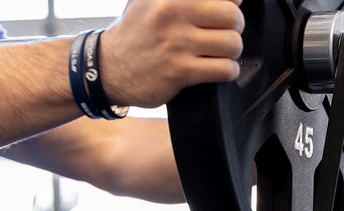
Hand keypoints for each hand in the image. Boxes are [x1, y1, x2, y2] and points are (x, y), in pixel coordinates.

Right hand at [99, 0, 244, 107]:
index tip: (225, 10)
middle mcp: (173, 12)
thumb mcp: (149, 0)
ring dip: (232, 52)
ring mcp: (177, 43)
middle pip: (232, 16)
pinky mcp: (180, 71)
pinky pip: (225, 70)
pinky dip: (228, 71)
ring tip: (221, 53)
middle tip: (225, 33)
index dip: (231, 2)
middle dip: (235, 27)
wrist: (108, 68)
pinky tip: (218, 69)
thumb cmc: (135, 33)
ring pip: (232, 44)